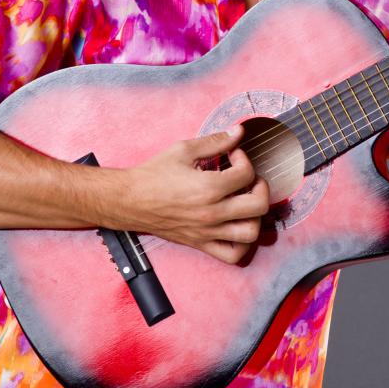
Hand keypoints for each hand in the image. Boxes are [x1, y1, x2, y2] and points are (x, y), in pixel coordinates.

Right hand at [112, 125, 270, 263]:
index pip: (247, 173)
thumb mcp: (184, 150)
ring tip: (245, 201)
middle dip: (260, 186)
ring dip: (255, 215)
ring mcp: (207, 231)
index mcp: (208, 188)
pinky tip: (238, 226)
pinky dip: (243, 244)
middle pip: (259, 205)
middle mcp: (211, 213)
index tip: (233, 155)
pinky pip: (232, 255)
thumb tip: (238, 132)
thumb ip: (215, 141)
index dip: (244, 159)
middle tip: (248, 178)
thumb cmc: (153, 174)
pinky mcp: (200, 243)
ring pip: (251, 233)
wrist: (128, 199)